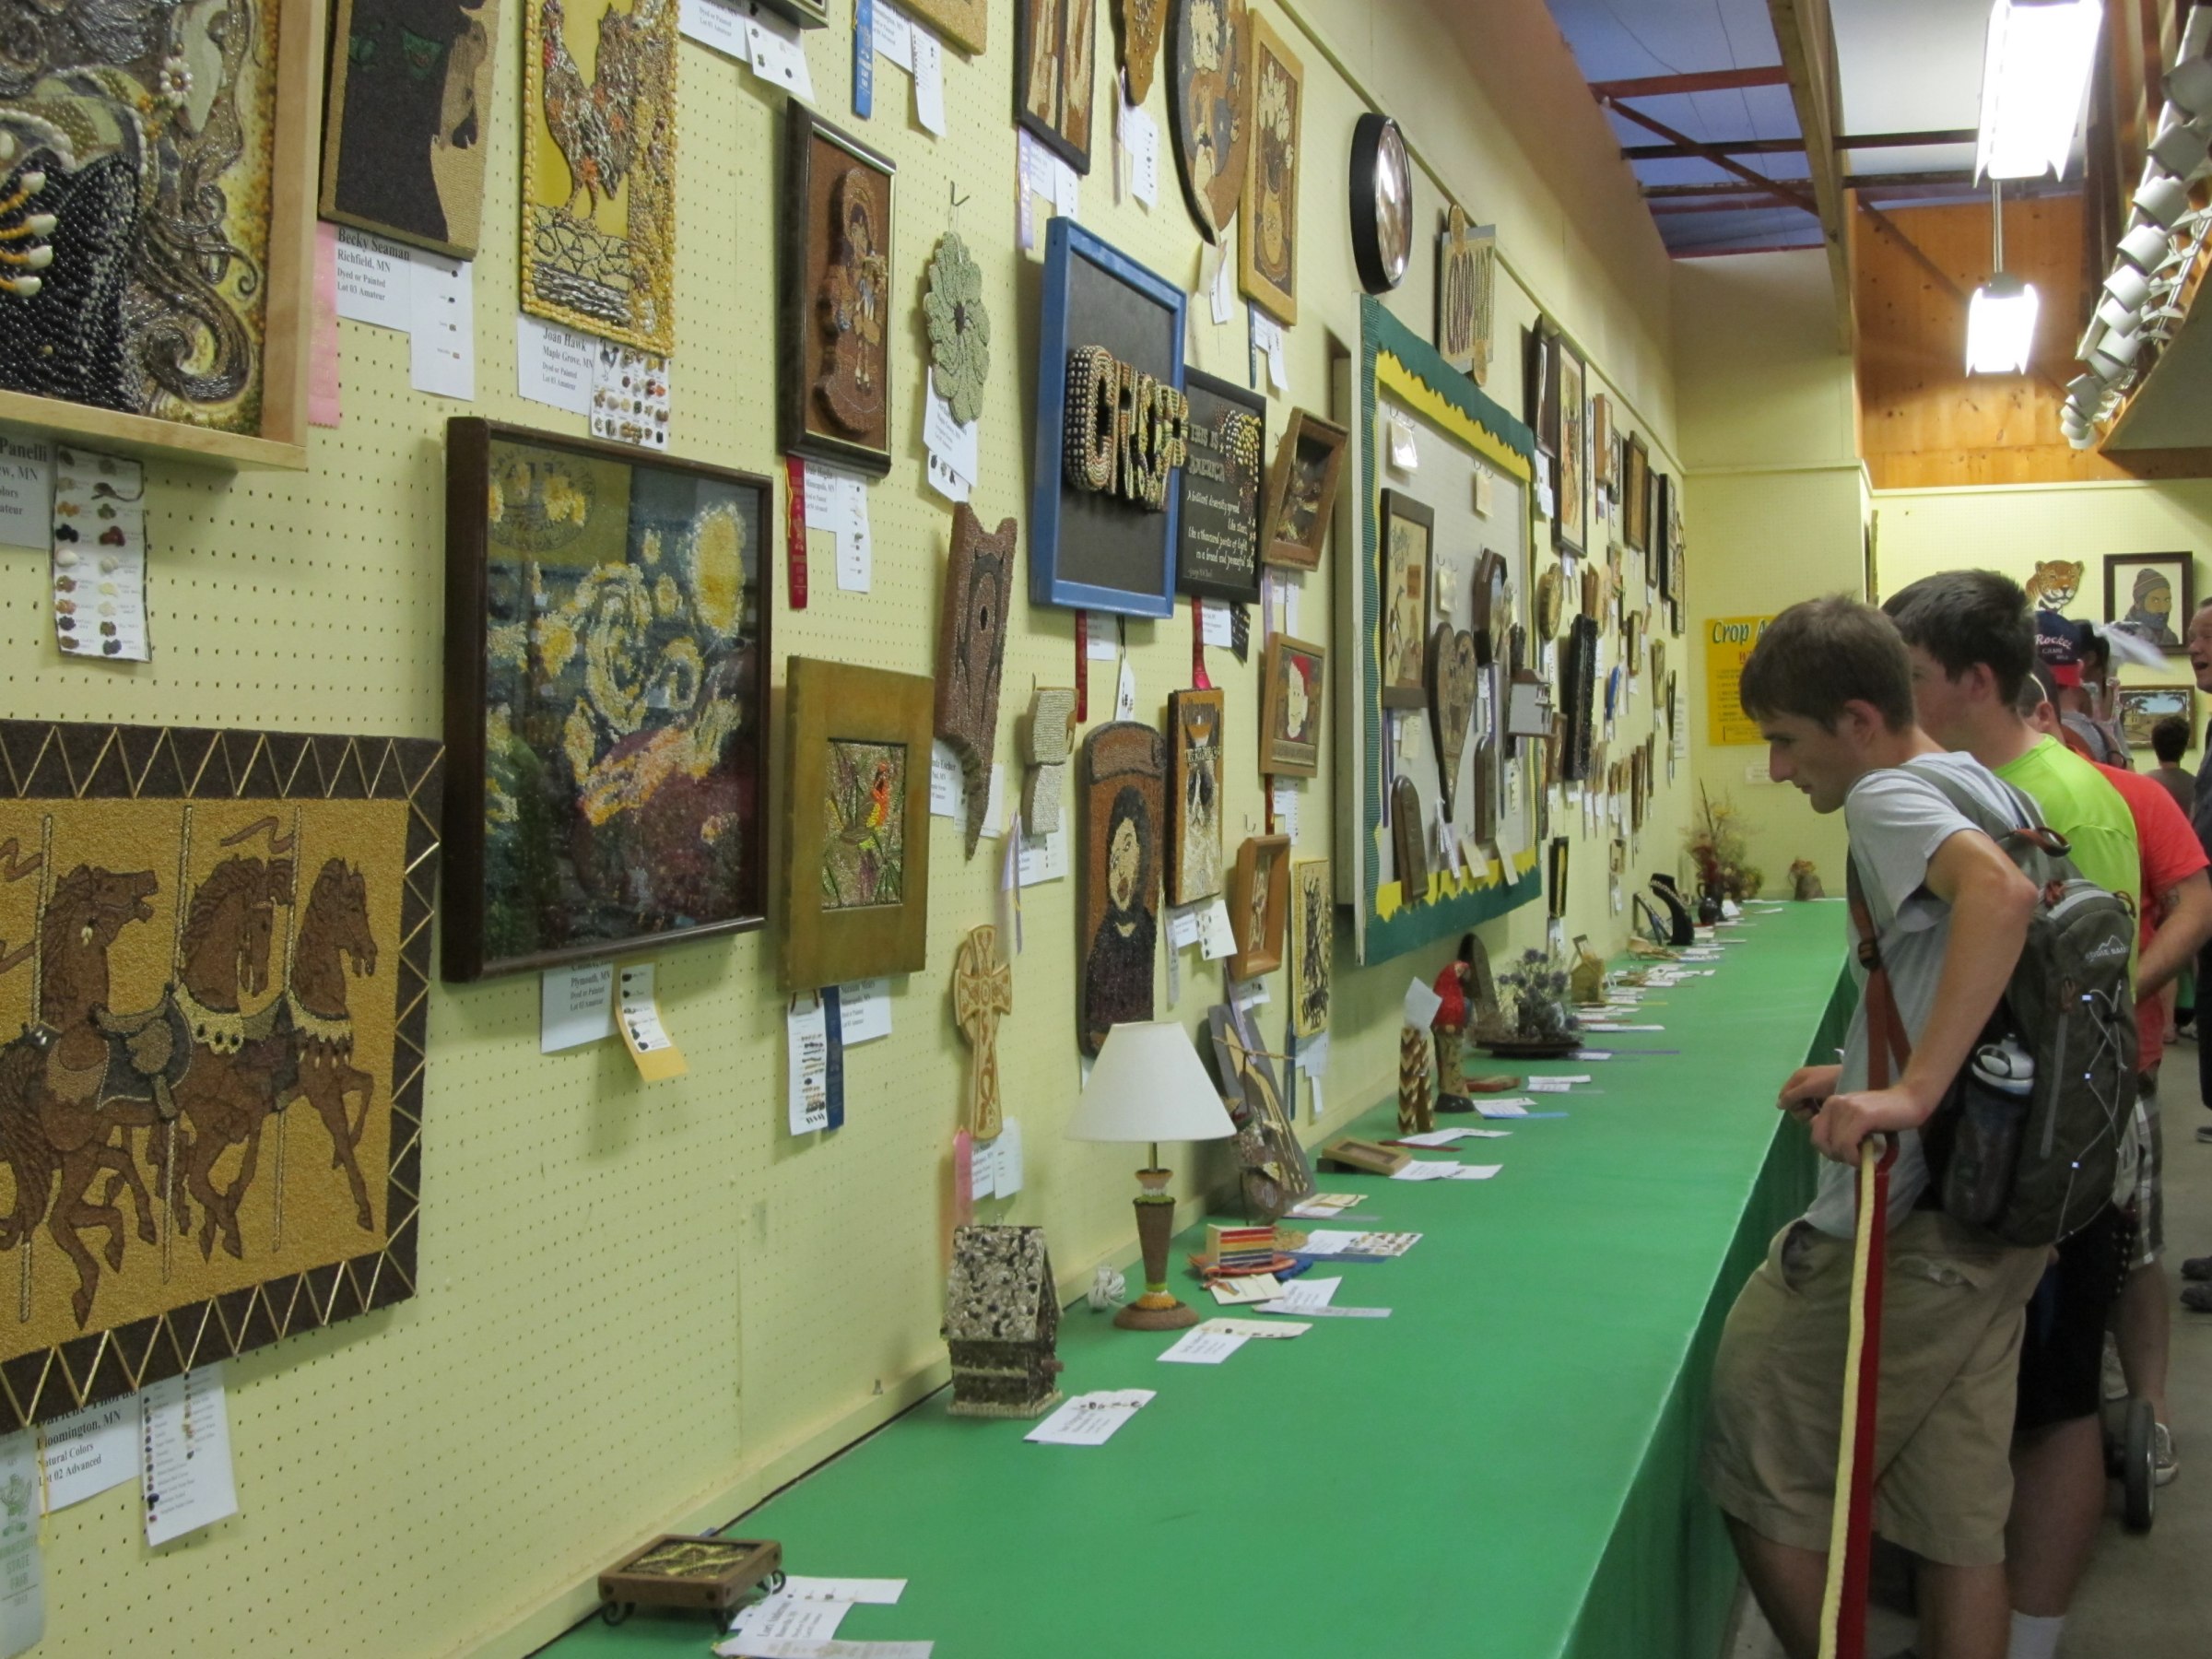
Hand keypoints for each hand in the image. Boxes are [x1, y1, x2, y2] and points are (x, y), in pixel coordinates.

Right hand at [1776, 1064, 1840, 1123]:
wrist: (1853, 1078)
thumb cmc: (1828, 1081)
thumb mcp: (1807, 1087)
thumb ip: (1791, 1096)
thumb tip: (1778, 1106)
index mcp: (1797, 1078)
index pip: (1783, 1095)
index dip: (1790, 1104)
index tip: (1801, 1106)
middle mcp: (1802, 1084)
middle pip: (1793, 1103)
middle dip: (1800, 1110)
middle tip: (1811, 1111)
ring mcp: (1813, 1091)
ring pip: (1803, 1107)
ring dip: (1809, 1112)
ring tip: (1819, 1112)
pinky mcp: (1822, 1098)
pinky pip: (1813, 1108)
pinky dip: (1817, 1111)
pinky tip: (1824, 1111)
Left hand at [1809, 1085, 1929, 1164]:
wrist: (1909, 1100)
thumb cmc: (1885, 1114)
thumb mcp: (1856, 1120)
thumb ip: (1839, 1128)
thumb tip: (1829, 1147)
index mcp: (1830, 1104)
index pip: (1816, 1135)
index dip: (1830, 1150)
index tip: (1849, 1154)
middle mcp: (1834, 1103)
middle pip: (1819, 1141)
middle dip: (1836, 1156)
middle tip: (1856, 1158)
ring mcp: (1847, 1108)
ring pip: (1835, 1146)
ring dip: (1850, 1158)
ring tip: (1867, 1156)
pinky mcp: (1861, 1116)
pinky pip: (1847, 1145)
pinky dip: (1855, 1158)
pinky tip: (1869, 1159)